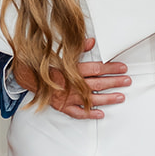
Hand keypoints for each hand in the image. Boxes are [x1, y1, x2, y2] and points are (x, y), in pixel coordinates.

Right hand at [15, 39, 129, 119]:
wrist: (27, 77)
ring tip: (121, 97)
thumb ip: (77, 48)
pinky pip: (78, 113)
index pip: (96, 69)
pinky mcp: (63, 106)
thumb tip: (91, 41)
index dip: (111, 68)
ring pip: (92, 99)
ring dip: (108, 98)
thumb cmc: (45, 65)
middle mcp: (72, 85)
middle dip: (114, 82)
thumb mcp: (60, 53)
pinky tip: (101, 114)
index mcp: (72, 70)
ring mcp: (68, 97)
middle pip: (98, 84)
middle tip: (127, 81)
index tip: (123, 68)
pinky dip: (89, 114)